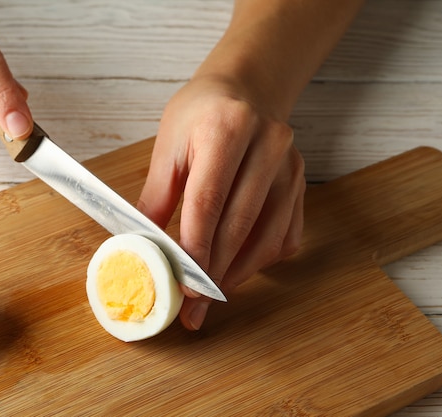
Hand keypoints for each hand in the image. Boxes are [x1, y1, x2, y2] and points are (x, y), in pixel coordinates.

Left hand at [137, 74, 305, 329]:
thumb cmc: (202, 112)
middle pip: (239, 223)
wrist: (247, 88)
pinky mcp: (300, 182)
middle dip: (214, 271)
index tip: (183, 283)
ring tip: (212, 296)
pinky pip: (285, 233)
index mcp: (226, 130)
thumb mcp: (170, 143)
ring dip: (238, 272)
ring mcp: (290, 166)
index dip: (195, 247)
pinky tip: (239, 269)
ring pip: (267, 235)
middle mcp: (267, 146)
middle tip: (195, 305)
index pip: (208, 201)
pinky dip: (262, 258)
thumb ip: (157, 195)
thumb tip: (142, 243)